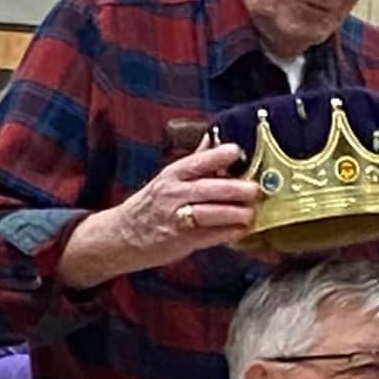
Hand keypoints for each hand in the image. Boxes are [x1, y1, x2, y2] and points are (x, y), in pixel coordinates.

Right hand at [56, 140, 258, 288]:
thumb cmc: (153, 204)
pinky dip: (228, 233)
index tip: (237, 151)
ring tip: (252, 213)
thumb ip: (196, 161)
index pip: (197, 162)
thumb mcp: (168, 178)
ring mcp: (177, 218)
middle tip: (255, 189)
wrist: (123, 235)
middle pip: (207, 189)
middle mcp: (173, 194)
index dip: (217, 156)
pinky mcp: (182, 241)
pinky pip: (210, 236)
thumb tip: (215, 137)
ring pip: (210, 214)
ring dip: (234, 214)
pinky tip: (241, 230)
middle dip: (234, 189)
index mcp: (172, 175)